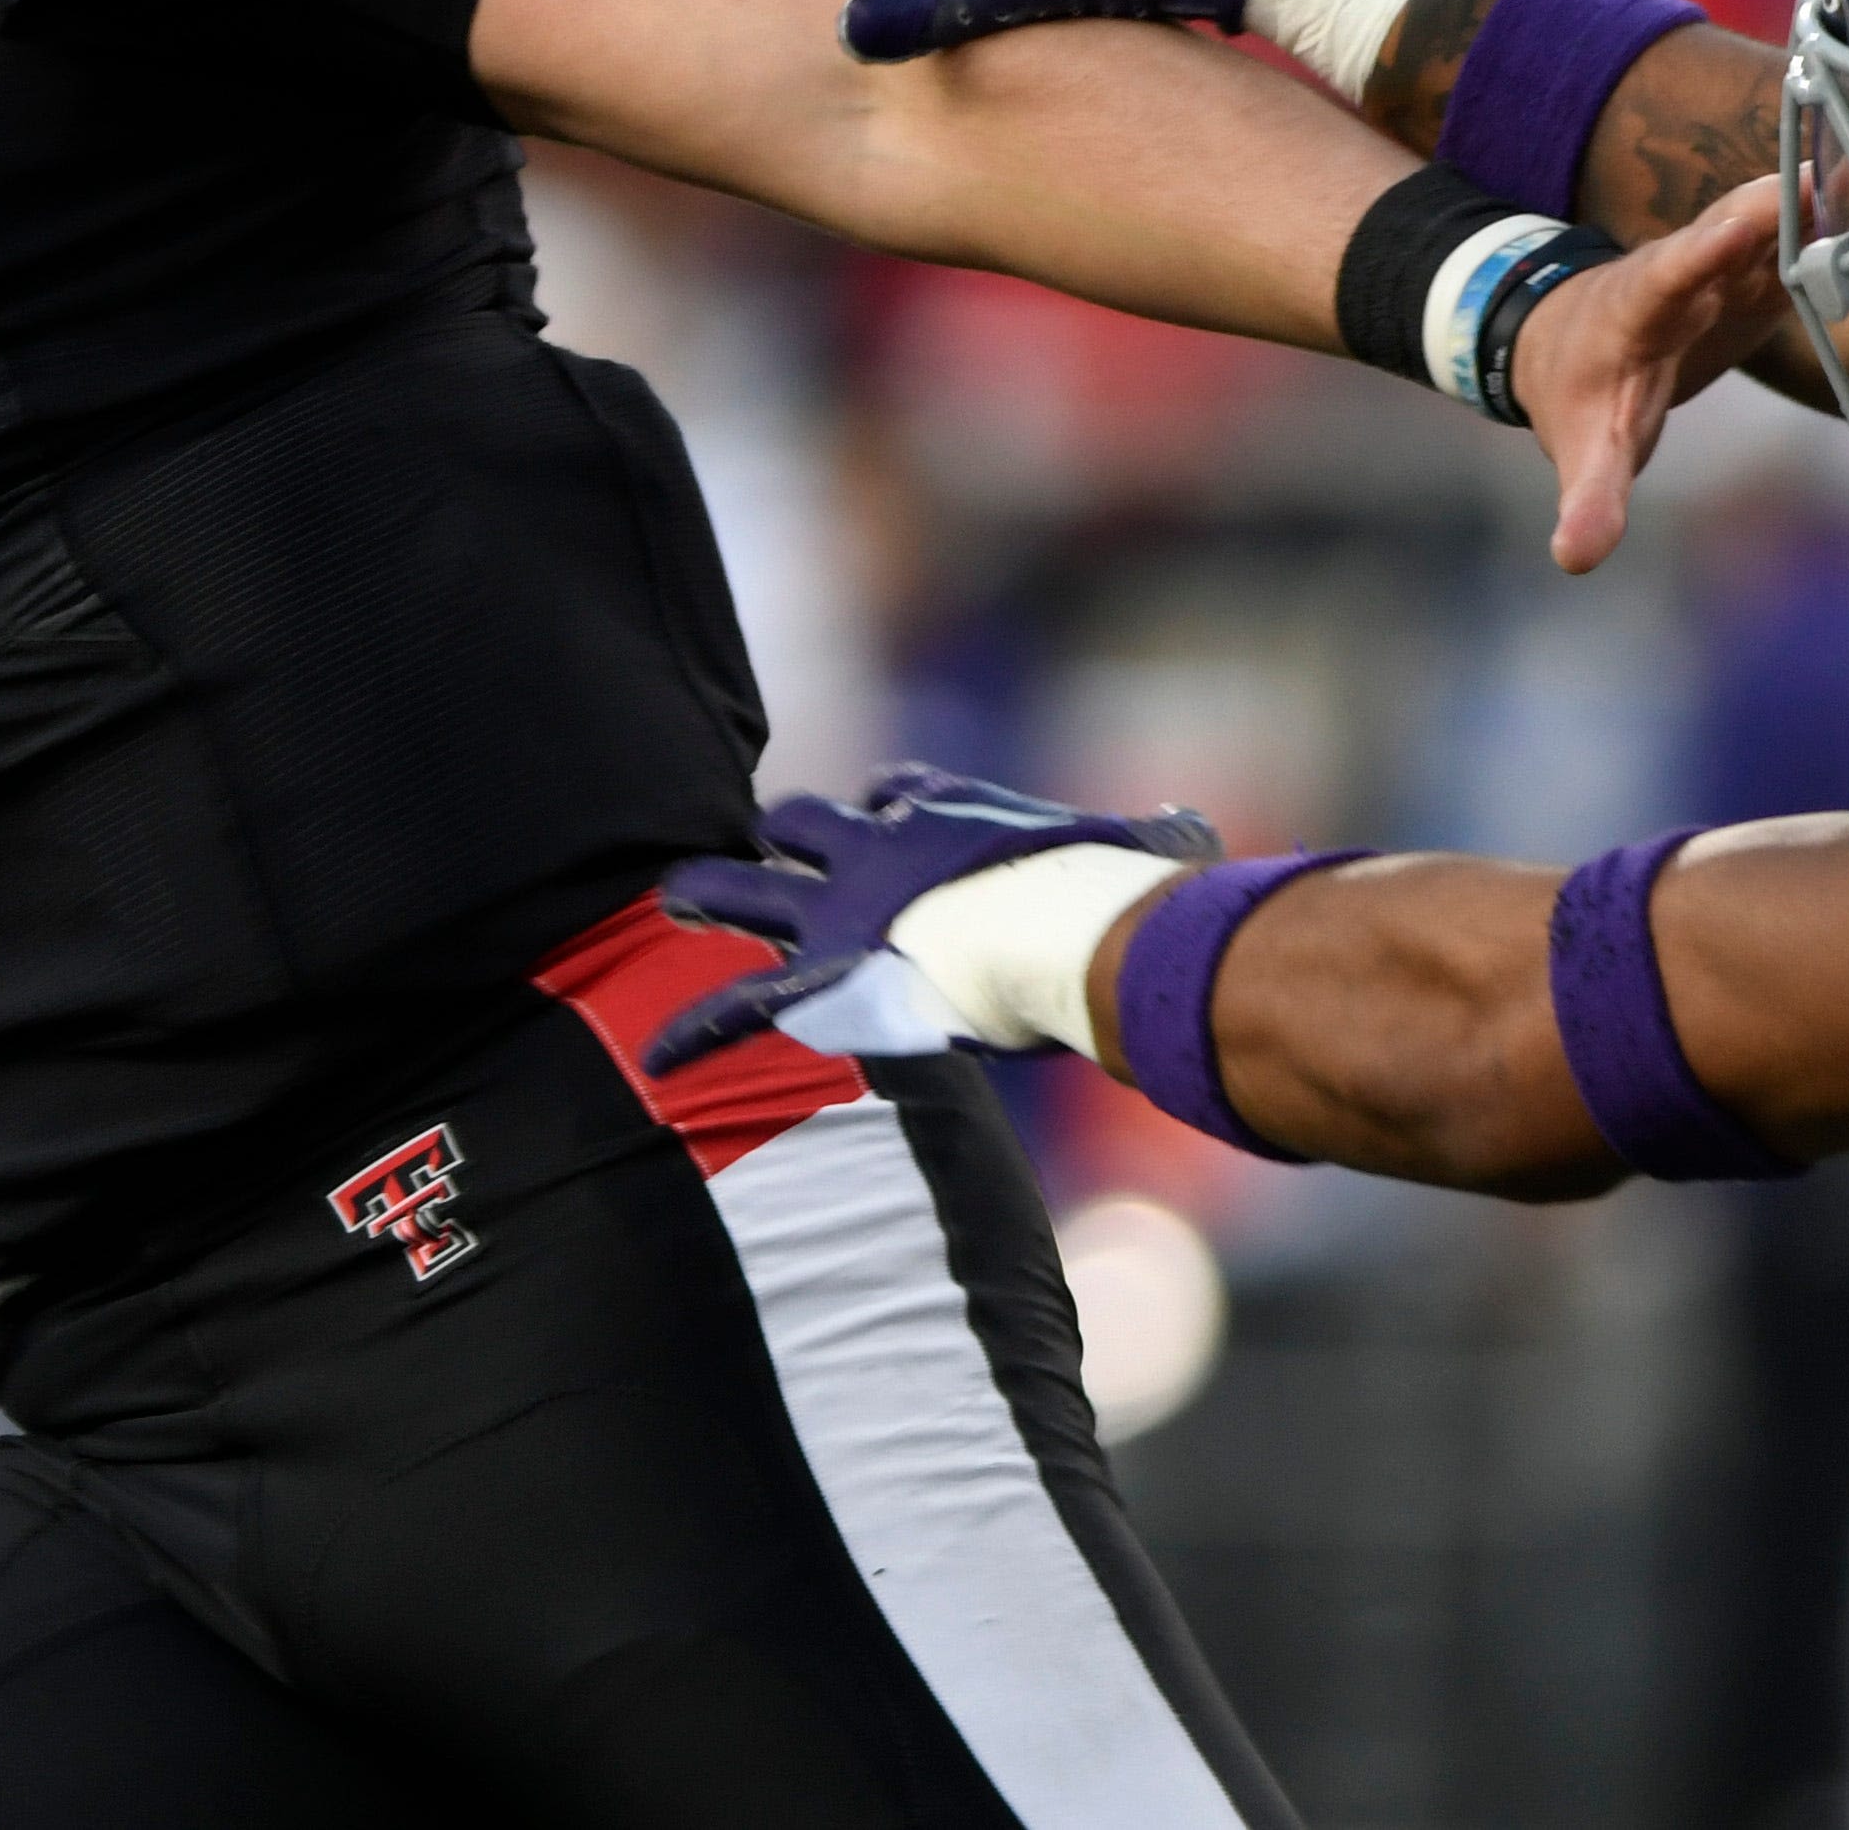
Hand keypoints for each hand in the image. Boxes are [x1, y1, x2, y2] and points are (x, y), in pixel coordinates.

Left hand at [649, 766, 1216, 1072]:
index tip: (886, 805)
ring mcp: (842, 907)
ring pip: (752, 886)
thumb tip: (1193, 831)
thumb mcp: (1141, 846)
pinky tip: (656, 1058)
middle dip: (785, 831)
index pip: (902, 790)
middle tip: (762, 839)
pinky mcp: (827, 975)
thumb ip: (1157, 838)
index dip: (892, 802)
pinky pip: (745, 1004)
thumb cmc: (1115, 889)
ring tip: (678, 897)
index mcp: (951, 814)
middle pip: (808, 820)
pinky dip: (699, 1031)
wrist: (1064, 928)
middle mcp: (882, 848)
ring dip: (711, 892)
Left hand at [1510, 177, 1785, 575]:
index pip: (1673, 273)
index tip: (1747, 219)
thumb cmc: (1578, 390)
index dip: (1709, 248)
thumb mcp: (1584, 447)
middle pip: (1738, 227)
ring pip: (1780, 216)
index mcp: (1642, 305)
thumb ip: (1589, 497)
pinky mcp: (1761, 266)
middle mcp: (1688, 267)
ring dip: (1832, 185)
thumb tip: (1576, 556)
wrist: (1568, 343)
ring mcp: (1726, 260)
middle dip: (1792, 199)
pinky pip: (1806, 229)